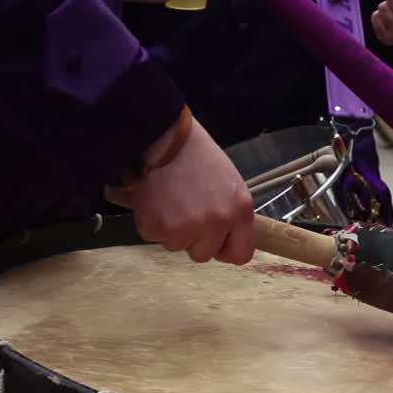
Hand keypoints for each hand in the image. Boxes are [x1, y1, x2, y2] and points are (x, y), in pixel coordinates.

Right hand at [129, 117, 255, 264]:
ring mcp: (187, 226)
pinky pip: (154, 237)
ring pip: (177, 247)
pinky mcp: (158, 226)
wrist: (164, 136)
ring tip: (171, 200)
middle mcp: (217, 221)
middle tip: (186, 210)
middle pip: (204, 255)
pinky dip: (152, 222)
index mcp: (241, 210)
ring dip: (172, 230)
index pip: (241, 255)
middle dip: (194, 238)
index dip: (226, 250)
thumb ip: (232, 215)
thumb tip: (226, 243)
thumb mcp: (231, 184)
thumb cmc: (198, 157)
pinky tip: (156, 200)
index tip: (216, 243)